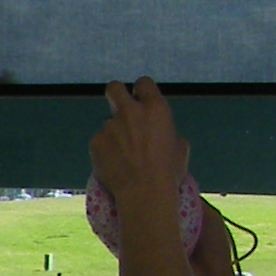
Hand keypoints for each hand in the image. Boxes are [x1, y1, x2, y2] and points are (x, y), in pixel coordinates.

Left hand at [90, 78, 189, 224]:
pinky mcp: (95, 141)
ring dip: (114, 133)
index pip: (143, 83)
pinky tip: (113, 163)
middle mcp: (130, 111)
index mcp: (155, 109)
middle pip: (114, 88)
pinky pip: (100, 140)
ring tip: (123, 155)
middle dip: (117, 94)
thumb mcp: (179, 146)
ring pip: (109, 122)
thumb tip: (157, 130)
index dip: (141, 90)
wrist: (144, 192)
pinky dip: (105, 149)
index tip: (140, 98)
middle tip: (120, 108)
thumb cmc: (168, 171)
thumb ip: (165, 129)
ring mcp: (109, 126)